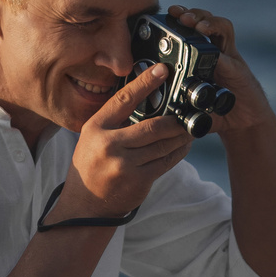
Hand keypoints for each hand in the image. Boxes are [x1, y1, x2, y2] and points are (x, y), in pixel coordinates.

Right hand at [56, 63, 192, 223]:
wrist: (86, 206)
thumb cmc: (91, 166)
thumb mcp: (93, 137)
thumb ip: (115, 121)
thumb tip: (148, 101)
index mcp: (97, 128)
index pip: (124, 99)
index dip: (145, 82)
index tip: (162, 70)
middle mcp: (110, 144)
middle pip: (153, 126)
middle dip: (175, 120)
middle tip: (186, 112)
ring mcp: (125, 164)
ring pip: (163, 144)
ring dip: (181, 136)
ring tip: (189, 129)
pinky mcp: (139, 180)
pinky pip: (166, 162)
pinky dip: (178, 152)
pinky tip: (184, 146)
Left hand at [164, 5, 275, 137]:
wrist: (245, 126)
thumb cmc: (215, 116)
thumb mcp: (189, 108)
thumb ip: (173, 103)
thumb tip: (150, 102)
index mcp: (200, 59)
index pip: (190, 30)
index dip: (178, 19)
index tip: (166, 15)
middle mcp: (216, 53)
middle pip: (205, 21)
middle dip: (190, 13)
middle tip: (177, 14)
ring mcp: (229, 58)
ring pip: (221, 27)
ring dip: (206, 21)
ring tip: (193, 23)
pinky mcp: (239, 69)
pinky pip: (231, 54)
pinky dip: (220, 49)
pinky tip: (210, 47)